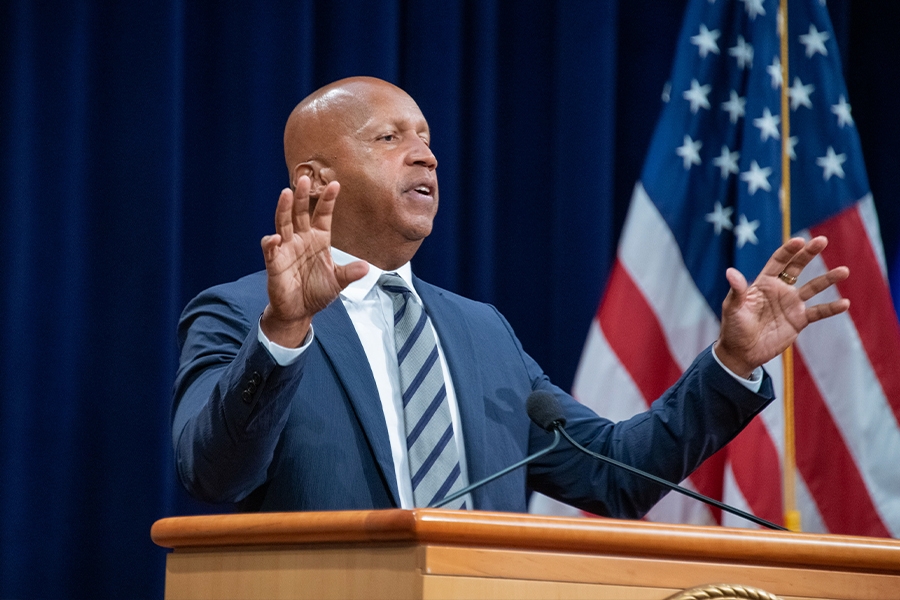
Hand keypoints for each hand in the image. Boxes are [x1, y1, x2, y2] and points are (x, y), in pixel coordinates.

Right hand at [259, 176, 367, 346]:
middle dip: (302, 197)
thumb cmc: (317, 292)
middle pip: (300, 213)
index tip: (335, 184)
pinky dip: (271, 243)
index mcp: (318, 239)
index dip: (328, 200)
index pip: (323, 215)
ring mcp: (287, 249)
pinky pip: (271, 250)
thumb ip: (350, 273)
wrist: (300, 311)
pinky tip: (275, 238)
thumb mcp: (338, 282)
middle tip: (304, 179)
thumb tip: (366, 267)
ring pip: (283, 224)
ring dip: (284, 209)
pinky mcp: (275, 263)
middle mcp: (301, 239)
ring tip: (286, 194)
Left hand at [715, 236, 849, 376]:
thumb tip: (730, 271)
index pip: (778, 261)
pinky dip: (831, 308)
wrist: (742, 352)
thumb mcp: (733, 308)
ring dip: (828, 279)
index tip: (799, 241)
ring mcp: (791, 305)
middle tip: (822, 240)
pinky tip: (844, 303)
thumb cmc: (733, 328)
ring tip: (844, 271)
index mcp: (764, 283)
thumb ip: (737, 290)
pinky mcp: (799, 321)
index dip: (788, 250)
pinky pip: (818, 312)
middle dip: (809, 254)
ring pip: (813, 287)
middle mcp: (780, 290)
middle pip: (797, 267)